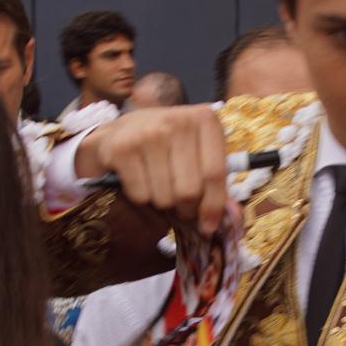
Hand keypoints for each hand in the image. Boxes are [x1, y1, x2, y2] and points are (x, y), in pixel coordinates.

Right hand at [74, 104, 229, 234]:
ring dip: (161, 202)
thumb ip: (215, 182)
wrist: (115, 133)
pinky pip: (141, 195)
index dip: (213, 206)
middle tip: (178, 204)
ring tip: (156, 185)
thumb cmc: (163, 147)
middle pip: (190, 190)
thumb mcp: (195, 153)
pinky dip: (140, 197)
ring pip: (165, 197)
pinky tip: (137, 179)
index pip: (215, 173)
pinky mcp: (123, 148)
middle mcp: (178, 121)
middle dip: (185, 207)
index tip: (208, 226)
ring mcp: (148, 132)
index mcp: (205, 119)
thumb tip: (231, 218)